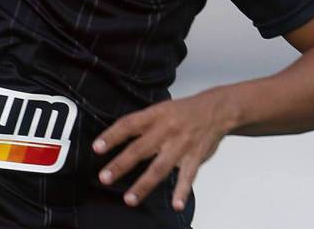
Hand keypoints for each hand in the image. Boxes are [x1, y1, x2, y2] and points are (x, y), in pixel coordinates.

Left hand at [93, 89, 235, 210]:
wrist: (217, 110)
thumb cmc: (183, 111)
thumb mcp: (160, 109)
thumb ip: (142, 124)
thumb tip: (116, 138)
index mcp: (154, 116)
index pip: (128, 125)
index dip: (112, 136)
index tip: (96, 148)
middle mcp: (166, 130)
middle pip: (139, 149)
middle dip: (121, 165)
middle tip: (105, 177)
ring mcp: (180, 145)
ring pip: (159, 168)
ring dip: (144, 185)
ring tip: (130, 199)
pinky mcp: (195, 158)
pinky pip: (188, 177)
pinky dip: (182, 192)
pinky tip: (176, 205)